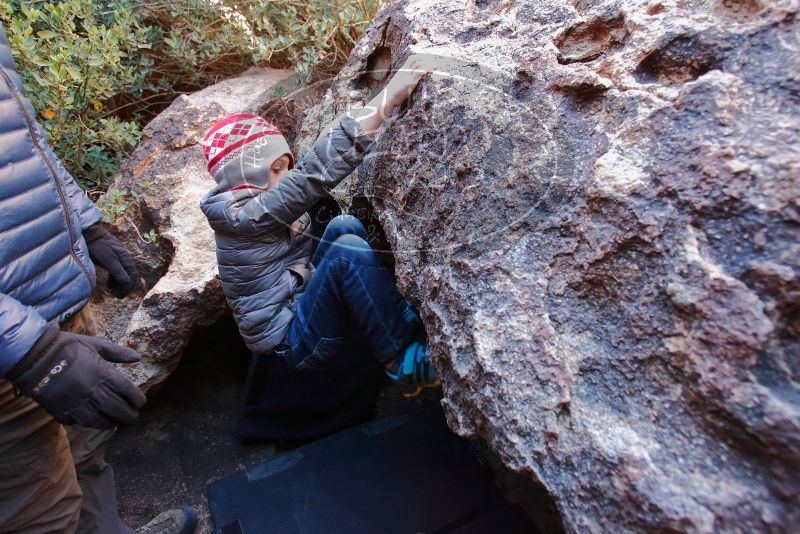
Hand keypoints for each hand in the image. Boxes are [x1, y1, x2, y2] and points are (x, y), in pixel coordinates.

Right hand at [7, 326, 145, 428]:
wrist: (34, 356)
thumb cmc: (67, 347)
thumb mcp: (95, 344)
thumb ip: (118, 353)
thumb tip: (138, 358)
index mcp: (102, 372)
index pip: (127, 391)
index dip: (137, 399)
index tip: (141, 403)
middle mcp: (91, 390)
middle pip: (117, 409)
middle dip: (129, 416)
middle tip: (133, 418)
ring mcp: (75, 403)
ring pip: (99, 421)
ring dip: (111, 423)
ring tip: (116, 423)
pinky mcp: (61, 411)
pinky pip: (79, 422)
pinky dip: (89, 424)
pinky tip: (95, 421)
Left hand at [83, 224, 139, 297]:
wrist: (90, 234)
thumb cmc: (98, 248)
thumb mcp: (108, 261)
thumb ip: (118, 272)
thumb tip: (127, 283)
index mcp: (126, 260)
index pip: (132, 278)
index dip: (127, 288)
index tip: (120, 296)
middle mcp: (126, 259)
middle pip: (131, 277)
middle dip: (125, 287)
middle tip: (117, 295)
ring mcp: (121, 258)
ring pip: (125, 274)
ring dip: (120, 284)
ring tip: (112, 290)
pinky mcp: (114, 257)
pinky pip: (119, 271)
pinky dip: (116, 279)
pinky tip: (109, 283)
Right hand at [354, 54, 432, 134]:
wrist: (386, 99)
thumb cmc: (392, 94)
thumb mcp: (398, 84)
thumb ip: (404, 81)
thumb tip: (411, 82)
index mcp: (402, 71)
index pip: (412, 58)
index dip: (421, 57)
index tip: (429, 59)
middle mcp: (404, 71)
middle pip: (416, 58)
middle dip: (426, 58)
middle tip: (434, 62)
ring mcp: (406, 76)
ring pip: (418, 64)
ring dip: (428, 64)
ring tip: (435, 66)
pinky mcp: (408, 82)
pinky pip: (418, 73)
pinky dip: (426, 70)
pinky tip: (431, 70)